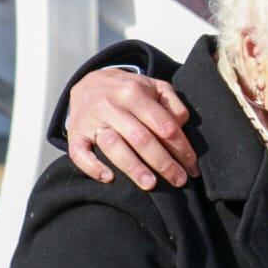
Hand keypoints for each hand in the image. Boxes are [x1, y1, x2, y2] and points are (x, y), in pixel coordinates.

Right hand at [67, 68, 197, 188]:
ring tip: (150, 185)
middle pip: (141, 138)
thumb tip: (181, 127)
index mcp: (134, 93)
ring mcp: (90, 120)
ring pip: (113, 145)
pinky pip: (79, 152)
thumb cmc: (129, 90)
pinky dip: (92, 167)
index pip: (164, 125)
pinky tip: (109, 178)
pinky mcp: (74, 133)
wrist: (89, 82)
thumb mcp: (155, 87)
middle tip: (179, 181)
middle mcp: (111, 105)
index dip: (181, 148)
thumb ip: (173, 104)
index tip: (192, 167)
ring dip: (133, 167)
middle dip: (163, 162)